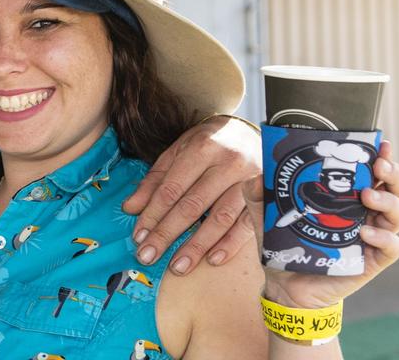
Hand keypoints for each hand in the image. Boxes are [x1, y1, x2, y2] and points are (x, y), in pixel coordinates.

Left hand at [123, 115, 261, 272]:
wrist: (252, 133)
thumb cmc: (209, 143)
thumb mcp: (178, 152)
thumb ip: (155, 180)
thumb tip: (130, 208)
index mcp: (202, 148)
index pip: (171, 189)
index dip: (153, 214)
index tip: (139, 236)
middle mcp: (228, 163)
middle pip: (192, 205)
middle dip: (167, 234)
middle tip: (149, 256)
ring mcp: (251, 181)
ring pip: (219, 218)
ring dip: (196, 245)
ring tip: (177, 266)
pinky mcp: (268, 196)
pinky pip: (247, 225)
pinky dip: (229, 244)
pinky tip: (212, 259)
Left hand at [247, 139, 398, 308]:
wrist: (286, 284)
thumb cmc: (284, 244)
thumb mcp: (267, 215)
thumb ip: (258, 194)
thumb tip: (257, 176)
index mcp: (348, 197)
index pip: (374, 172)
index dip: (382, 157)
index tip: (381, 144)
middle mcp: (366, 213)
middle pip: (396, 188)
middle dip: (393, 173)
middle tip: (378, 166)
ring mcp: (372, 237)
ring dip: (389, 201)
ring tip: (368, 197)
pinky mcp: (372, 261)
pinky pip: (392, 247)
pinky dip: (385, 238)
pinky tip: (365, 234)